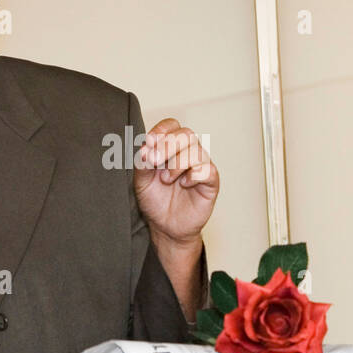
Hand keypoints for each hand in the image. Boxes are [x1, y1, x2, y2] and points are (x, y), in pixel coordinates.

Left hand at [134, 118, 218, 245]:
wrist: (165, 227)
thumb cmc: (155, 201)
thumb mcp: (141, 182)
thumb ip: (141, 164)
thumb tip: (144, 149)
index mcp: (171, 147)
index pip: (172, 125)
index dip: (161, 130)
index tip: (150, 141)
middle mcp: (188, 153)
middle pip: (186, 134)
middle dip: (167, 146)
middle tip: (154, 162)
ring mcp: (201, 166)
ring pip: (196, 151)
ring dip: (177, 163)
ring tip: (166, 179)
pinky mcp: (210, 182)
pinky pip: (207, 170)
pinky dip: (194, 175)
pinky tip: (184, 184)